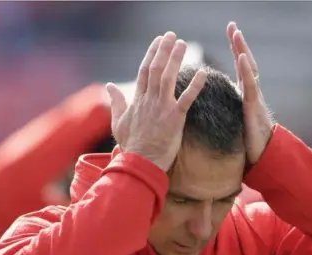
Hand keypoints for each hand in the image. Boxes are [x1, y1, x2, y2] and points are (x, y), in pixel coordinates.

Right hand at [106, 32, 207, 170]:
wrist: (140, 163)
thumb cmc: (130, 145)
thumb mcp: (118, 122)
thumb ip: (116, 102)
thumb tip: (109, 86)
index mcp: (137, 100)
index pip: (144, 71)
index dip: (151, 54)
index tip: (158, 41)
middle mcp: (149, 100)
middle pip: (156, 69)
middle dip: (164, 50)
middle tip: (172, 35)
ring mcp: (162, 109)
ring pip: (168, 78)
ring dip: (176, 59)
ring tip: (184, 44)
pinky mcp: (175, 119)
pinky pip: (186, 99)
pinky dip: (194, 86)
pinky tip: (203, 73)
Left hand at [227, 22, 274, 163]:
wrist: (263, 156)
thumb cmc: (250, 142)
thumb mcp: (238, 121)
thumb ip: (233, 109)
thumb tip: (221, 105)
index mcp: (246, 94)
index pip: (241, 67)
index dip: (236, 50)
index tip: (232, 33)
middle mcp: (252, 92)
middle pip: (246, 62)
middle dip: (239, 44)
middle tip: (233, 26)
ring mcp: (254, 98)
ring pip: (249, 70)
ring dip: (242, 51)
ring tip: (236, 34)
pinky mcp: (253, 107)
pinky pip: (250, 86)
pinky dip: (246, 70)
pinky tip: (241, 57)